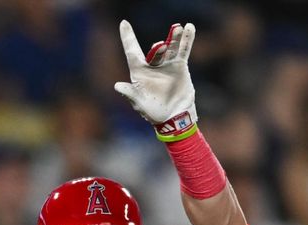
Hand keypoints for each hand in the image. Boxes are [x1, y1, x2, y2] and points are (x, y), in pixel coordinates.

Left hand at [114, 20, 197, 137]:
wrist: (173, 117)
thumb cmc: (153, 112)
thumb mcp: (139, 103)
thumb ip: (130, 93)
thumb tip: (117, 86)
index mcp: (139, 72)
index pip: (132, 52)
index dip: (128, 38)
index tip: (124, 23)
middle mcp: (152, 65)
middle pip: (154, 51)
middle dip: (158, 48)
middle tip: (161, 46)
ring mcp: (167, 64)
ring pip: (170, 47)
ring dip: (174, 37)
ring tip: (178, 27)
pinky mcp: (180, 67)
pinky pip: (183, 51)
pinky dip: (187, 41)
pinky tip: (189, 28)